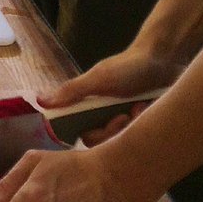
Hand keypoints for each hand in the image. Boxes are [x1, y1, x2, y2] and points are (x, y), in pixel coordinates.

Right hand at [38, 48, 181, 144]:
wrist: (163, 59)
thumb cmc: (126, 67)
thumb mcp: (98, 79)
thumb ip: (71, 91)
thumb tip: (39, 101)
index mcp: (89, 107)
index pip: (86, 135)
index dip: (98, 135)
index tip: (112, 123)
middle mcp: (105, 117)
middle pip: (105, 142)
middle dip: (117, 131)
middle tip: (126, 116)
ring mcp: (125, 121)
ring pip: (124, 141)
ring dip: (133, 125)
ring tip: (140, 107)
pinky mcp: (143, 124)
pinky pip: (142, 136)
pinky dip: (146, 123)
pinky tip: (149, 109)